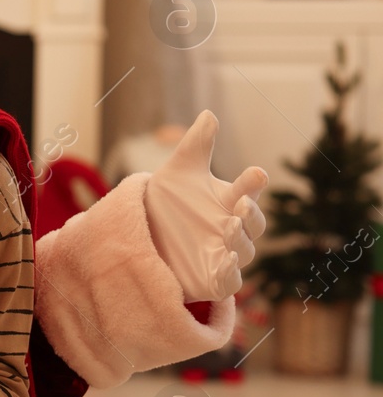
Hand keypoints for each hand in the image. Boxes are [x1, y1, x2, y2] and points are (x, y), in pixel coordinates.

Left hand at [145, 110, 268, 301]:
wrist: (141, 237)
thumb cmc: (168, 202)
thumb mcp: (178, 172)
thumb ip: (196, 145)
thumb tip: (209, 114)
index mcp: (230, 201)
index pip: (248, 190)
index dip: (252, 183)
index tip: (254, 173)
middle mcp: (233, 228)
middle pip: (254, 224)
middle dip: (250, 215)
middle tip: (239, 205)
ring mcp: (226, 255)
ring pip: (245, 252)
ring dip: (240, 241)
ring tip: (228, 227)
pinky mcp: (213, 280)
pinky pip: (230, 282)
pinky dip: (230, 274)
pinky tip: (224, 263)